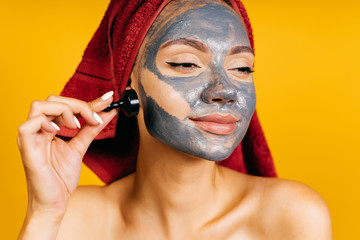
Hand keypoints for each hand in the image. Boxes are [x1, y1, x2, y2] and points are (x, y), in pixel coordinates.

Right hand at [17, 91, 116, 217]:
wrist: (54, 202)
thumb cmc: (61, 178)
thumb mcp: (80, 148)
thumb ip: (91, 129)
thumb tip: (108, 111)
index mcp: (48, 128)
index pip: (65, 104)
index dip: (88, 101)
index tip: (108, 100)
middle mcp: (37, 129)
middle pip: (52, 100)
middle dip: (77, 105)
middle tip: (93, 118)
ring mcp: (30, 136)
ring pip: (40, 106)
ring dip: (64, 110)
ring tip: (76, 125)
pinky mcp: (26, 146)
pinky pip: (28, 125)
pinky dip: (46, 122)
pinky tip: (59, 130)